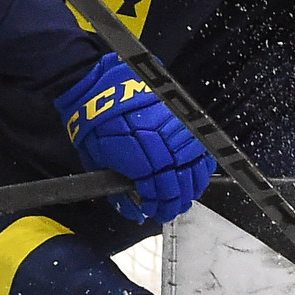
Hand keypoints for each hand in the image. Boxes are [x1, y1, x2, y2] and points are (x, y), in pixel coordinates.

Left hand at [52, 53, 213, 225]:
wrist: (99, 83)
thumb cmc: (93, 120)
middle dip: (174, 200)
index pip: (155, 187)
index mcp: (134, 149)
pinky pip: (200, 146)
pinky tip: (195, 176)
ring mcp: (174, 124)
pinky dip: (200, 165)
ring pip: (193, 164)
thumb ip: (117, 186)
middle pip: (177, 178)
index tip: (154, 211)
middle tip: (168, 211)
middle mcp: (159, 136)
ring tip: (182, 198)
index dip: (157, 203)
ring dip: (190, 186)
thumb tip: (135, 211)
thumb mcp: (95, 159)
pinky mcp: (183, 115)